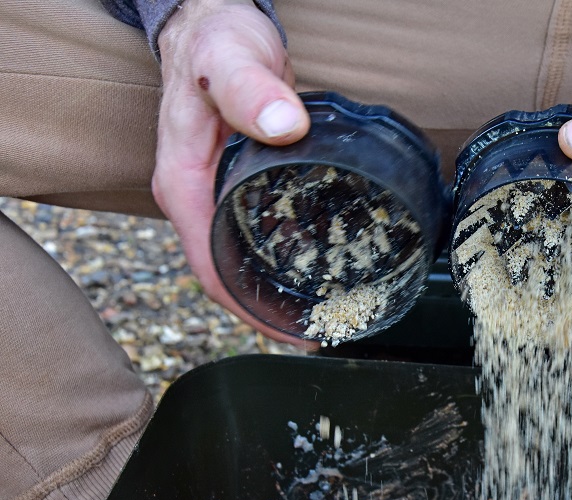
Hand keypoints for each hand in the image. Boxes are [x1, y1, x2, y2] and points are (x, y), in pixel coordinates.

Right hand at [156, 0, 312, 344]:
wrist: (213, 23)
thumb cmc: (215, 39)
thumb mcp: (231, 58)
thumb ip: (251, 90)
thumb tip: (281, 126)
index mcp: (182, 184)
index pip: (207, 266)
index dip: (246, 306)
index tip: (288, 331)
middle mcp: (194, 197)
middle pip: (224, 273)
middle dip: (264, 309)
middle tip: (318, 331)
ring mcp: (214, 192)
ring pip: (239, 256)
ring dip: (275, 287)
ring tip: (323, 310)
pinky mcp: (236, 182)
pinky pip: (255, 230)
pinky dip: (283, 253)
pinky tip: (319, 263)